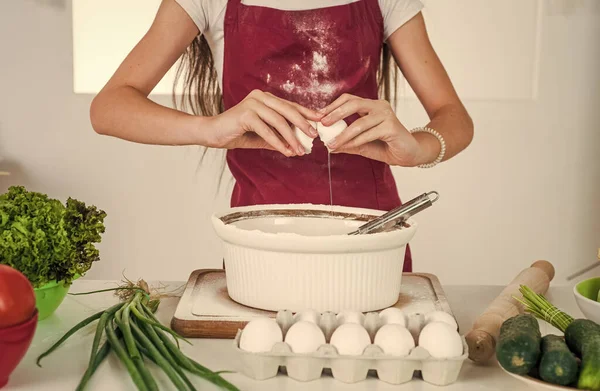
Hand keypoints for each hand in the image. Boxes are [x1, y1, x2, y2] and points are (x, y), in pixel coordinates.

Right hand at [206, 90, 320, 156]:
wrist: (212, 134)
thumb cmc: (237, 133)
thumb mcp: (262, 136)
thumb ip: (279, 138)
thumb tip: (298, 147)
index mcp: (266, 98)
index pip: (290, 105)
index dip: (307, 113)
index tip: (321, 120)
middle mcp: (260, 97)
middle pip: (288, 110)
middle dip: (303, 124)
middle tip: (314, 136)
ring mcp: (252, 104)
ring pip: (278, 121)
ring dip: (291, 137)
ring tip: (300, 150)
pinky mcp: (245, 114)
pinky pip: (266, 130)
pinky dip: (277, 142)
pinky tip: (286, 151)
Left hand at [318, 94, 436, 165]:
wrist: (410, 154)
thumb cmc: (387, 147)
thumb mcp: (363, 145)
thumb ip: (347, 143)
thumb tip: (329, 145)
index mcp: (371, 106)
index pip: (349, 99)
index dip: (333, 106)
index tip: (319, 117)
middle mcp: (379, 106)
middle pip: (353, 103)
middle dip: (335, 114)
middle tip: (322, 124)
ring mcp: (386, 115)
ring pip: (359, 123)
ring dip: (343, 135)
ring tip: (331, 144)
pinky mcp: (391, 126)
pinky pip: (368, 134)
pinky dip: (355, 141)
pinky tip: (346, 147)